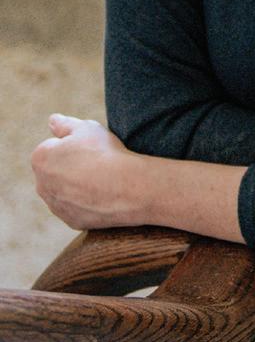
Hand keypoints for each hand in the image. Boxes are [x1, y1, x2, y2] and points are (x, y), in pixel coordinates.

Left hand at [31, 114, 139, 229]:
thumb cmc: (105, 153)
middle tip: (97, 161)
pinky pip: (77, 208)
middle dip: (71, 166)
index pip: (53, 147)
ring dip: (77, 185)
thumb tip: (52, 120)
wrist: (127, 187)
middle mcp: (42, 185)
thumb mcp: (87, 128)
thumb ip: (65, 124)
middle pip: (56, 170)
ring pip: (65, 191)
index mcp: (41, 159)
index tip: (90, 147)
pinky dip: (87, 202)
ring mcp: (56, 206)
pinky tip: (104, 194)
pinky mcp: (71, 221)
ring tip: (103, 178)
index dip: (74, 144)